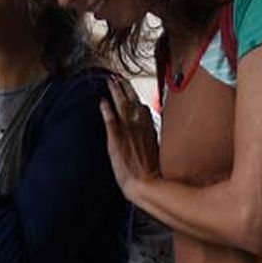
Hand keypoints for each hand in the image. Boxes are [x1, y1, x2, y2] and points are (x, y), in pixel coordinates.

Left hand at [101, 77, 160, 200]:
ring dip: (116, 92)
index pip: (143, 109)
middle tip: (119, 77)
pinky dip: (106, 109)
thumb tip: (152, 137)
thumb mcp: (159, 155)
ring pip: (122, 105)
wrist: (146, 184)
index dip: (136, 99)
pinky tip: (101, 102)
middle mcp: (140, 126)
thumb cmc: (154, 175)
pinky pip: (110, 119)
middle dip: (125, 88)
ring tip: (110, 81)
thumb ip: (153, 142)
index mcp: (151, 130)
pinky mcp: (116, 138)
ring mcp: (128, 131)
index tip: (131, 91)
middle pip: (133, 101)